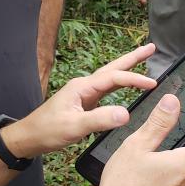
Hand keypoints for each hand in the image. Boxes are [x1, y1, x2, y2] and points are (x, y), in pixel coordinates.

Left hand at [2, 44, 157, 157]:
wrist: (30, 137)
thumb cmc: (48, 131)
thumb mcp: (74, 127)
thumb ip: (100, 120)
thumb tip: (126, 113)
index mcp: (82, 87)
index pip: (114, 78)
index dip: (135, 79)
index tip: (154, 84)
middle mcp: (84, 86)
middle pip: (113, 68)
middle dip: (133, 58)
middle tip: (151, 48)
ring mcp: (84, 94)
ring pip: (111, 77)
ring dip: (128, 69)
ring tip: (144, 60)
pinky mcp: (84, 103)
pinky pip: (107, 90)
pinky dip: (120, 85)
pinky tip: (126, 86)